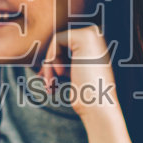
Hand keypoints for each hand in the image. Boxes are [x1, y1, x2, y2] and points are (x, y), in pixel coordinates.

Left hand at [40, 26, 132, 142]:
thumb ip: (63, 65)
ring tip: (51, 83)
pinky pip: (56, 40)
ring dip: (49, 64)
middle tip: (46, 83)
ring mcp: (93, 35)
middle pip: (60, 43)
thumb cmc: (86, 97)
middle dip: (49, 63)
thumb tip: (43, 64)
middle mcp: (97, 37)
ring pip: (56, 42)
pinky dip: (52, 58)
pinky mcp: (85, 37)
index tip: (48, 80)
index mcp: (96, 46)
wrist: (98, 107)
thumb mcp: (73, 76)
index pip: (65, 47)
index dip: (53, 63)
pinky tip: (59, 74)